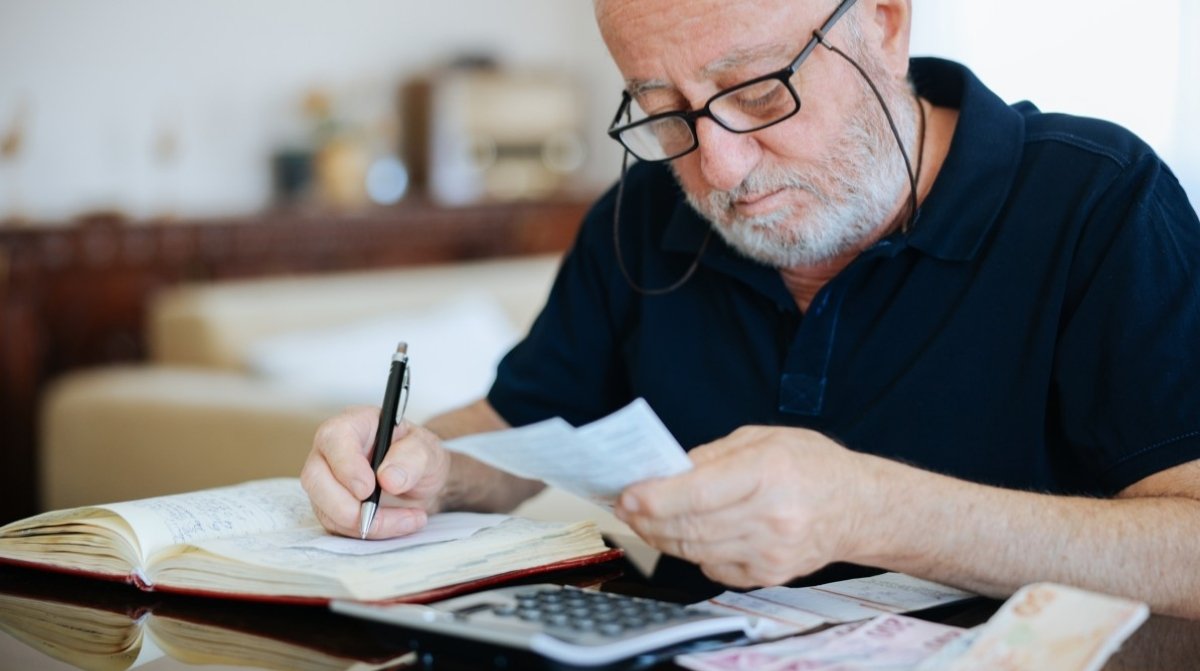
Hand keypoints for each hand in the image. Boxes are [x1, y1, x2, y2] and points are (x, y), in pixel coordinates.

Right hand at [301, 406, 450, 538]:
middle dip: (343, 505)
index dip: (346, 465)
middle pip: (315, 478)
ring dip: (362, 523)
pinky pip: (337, 526)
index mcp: (354, 425)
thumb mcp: (427, 450)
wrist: (422, 482)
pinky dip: (366, 532)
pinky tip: (398, 524)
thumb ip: (413, 457)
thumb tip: (389, 478)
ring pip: (324, 508)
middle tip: (375, 515)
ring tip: (408, 519)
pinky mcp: (331, 507)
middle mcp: (332, 452)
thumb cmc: (418, 456)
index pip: (334, 438)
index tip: (367, 489)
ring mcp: (327, 481)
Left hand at [614, 426, 882, 587]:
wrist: (859, 508)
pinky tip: (687, 535)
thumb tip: (666, 470)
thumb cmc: (812, 466)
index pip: (697, 494)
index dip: (654, 498)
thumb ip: (712, 455)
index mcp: (767, 472)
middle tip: (626, 506)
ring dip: (663, 536)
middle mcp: (771, 516)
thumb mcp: (763, 438)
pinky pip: (713, 568)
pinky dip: (692, 552)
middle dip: (648, 517)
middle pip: (690, 526)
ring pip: (695, 550)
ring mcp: (770, 552)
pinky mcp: (769, 574)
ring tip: (647, 520)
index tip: (627, 494)